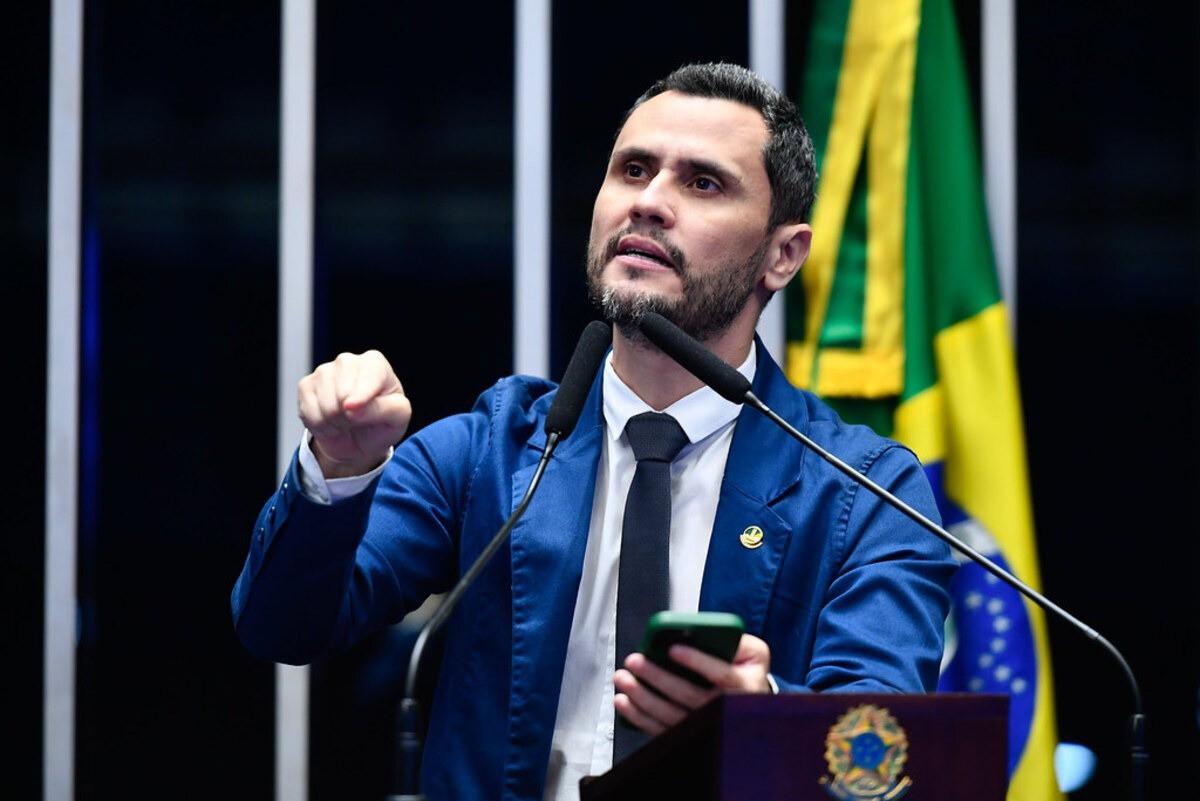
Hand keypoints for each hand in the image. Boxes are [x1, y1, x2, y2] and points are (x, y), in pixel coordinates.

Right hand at [297, 350, 411, 477]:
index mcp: (375, 363)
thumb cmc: (382, 422)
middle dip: (351, 417)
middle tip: (359, 420)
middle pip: (343, 394)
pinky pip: (309, 412)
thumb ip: (384, 410)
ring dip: (337, 423)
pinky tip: (331, 422)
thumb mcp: (398, 418)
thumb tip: (352, 408)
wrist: (358, 438)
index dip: (361, 398)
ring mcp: (324, 371)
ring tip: (345, 421)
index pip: (369, 376)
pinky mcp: (306, 385)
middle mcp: (347, 361)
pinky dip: (321, 426)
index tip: (353, 410)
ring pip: (326, 406)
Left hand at [613, 633, 770, 735]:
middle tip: (635, 661)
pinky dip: (639, 717)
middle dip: (658, 677)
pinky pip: (661, 730)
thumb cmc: (745, 671)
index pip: (721, 674)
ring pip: (672, 715)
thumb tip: (701, 632)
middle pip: (689, 695)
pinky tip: (623, 701)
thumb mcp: (751, 651)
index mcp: (744, 684)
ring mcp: (706, 725)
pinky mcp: (688, 734)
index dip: (696, 661)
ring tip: (623, 678)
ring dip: (643, 697)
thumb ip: (734, 639)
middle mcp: (726, 709)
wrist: (748, 701)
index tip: (672, 649)